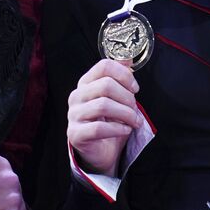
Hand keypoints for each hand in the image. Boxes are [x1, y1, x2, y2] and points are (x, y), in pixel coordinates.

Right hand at [66, 58, 142, 174]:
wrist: (100, 151)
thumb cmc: (109, 122)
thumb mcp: (117, 98)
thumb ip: (120, 78)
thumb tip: (128, 58)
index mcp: (86, 83)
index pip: (104, 66)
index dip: (124, 75)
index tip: (135, 88)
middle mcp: (76, 96)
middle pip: (106, 85)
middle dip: (127, 98)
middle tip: (135, 109)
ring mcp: (73, 115)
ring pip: (103, 105)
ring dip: (125, 114)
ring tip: (134, 121)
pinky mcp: (75, 134)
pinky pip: (99, 128)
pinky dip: (117, 129)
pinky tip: (125, 130)